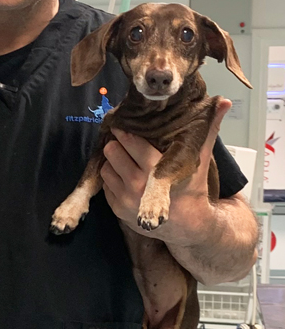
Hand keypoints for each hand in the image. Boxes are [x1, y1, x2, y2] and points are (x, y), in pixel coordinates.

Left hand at [100, 98, 230, 245]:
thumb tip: (224, 101)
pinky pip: (105, 184)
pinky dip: (113, 176)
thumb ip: (208, 130)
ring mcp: (125, 199)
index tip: (128, 125)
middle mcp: (137, 186)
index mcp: (156, 170)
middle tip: (126, 141)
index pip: (130, 142)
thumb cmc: (193, 189)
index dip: (127, 131)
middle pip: (113, 151)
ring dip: (114, 161)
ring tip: (126, 157)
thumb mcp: (200, 159)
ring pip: (106, 166)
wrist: (189, 226)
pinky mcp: (117, 210)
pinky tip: (125, 173)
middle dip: (119, 144)